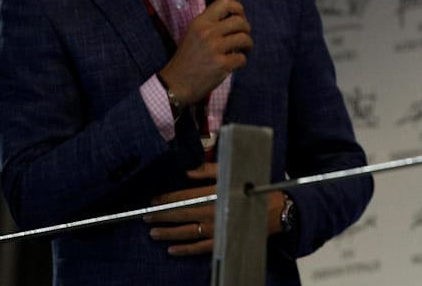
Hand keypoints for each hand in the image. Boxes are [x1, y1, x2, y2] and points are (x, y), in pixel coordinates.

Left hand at [144, 162, 285, 255]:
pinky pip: (199, 248)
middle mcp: (212, 212)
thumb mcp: (230, 173)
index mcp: (214, 194)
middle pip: (181, 215)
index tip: (154, 200)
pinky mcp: (221, 241)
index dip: (167, 199)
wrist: (275, 209)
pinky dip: (185, 250)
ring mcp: (216, 229)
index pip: (184, 197)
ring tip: (153, 233)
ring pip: (186, 233)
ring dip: (168, 233)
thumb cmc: (252, 188)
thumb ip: (208, 171)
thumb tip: (187, 173)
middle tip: (146, 217)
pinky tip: (172, 250)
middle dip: (161, 216)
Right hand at [159, 0, 251, 105]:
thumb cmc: (186, 60)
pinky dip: (241, 61)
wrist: (175, 84)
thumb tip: (235, 18)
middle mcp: (207, 32)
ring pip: (244, 38)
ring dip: (247, 45)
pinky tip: (233, 64)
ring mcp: (215, 48)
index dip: (237, 8)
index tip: (240, 16)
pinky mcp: (221, 64)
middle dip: (246, 29)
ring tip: (243, 50)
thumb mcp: (193, 34)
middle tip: (243, 37)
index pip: (223, 3)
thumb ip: (210, 25)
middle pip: (239, 21)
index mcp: (199, 23)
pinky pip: (242, 58)